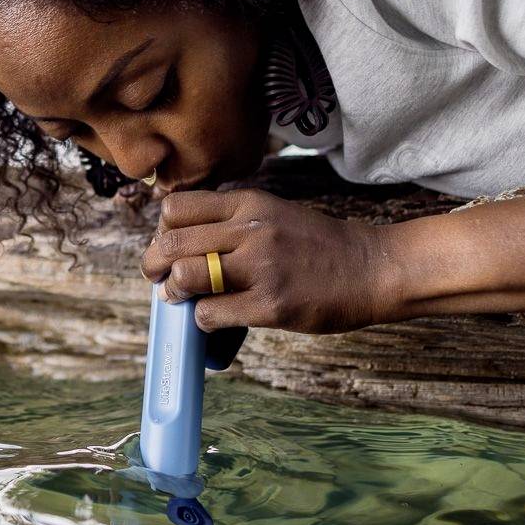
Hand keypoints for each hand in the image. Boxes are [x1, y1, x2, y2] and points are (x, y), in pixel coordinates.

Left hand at [140, 188, 398, 333]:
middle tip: (158, 277)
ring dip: (174, 291)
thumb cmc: (318, 244)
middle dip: (153, 264)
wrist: (370, 267)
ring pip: (185, 276)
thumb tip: (180, 240)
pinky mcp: (271, 305)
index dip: (162, 230)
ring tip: (183, 298)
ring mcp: (261, 268)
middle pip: (171, 243)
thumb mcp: (273, 213)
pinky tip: (215, 318)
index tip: (169, 245)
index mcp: (248, 204)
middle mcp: (251, 231)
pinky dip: (202, 320)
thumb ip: (231, 220)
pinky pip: (211, 314)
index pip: (176, 208)